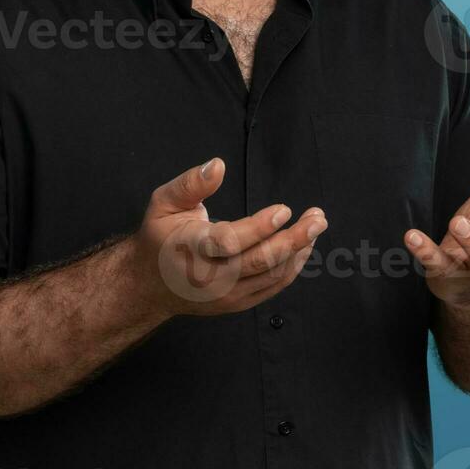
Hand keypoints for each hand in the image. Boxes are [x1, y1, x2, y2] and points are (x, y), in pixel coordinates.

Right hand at [132, 157, 327, 316]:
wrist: (152, 285)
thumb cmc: (160, 238)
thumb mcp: (163, 203)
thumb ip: (190, 184)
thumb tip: (217, 165)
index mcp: (189, 250)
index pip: (228, 242)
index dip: (258, 227)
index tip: (284, 210)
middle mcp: (209, 278)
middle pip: (259, 262)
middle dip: (293, 239)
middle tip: (317, 218)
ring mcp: (226, 295)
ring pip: (271, 275)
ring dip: (299, 250)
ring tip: (315, 225)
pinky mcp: (239, 303)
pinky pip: (273, 286)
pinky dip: (293, 266)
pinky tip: (304, 245)